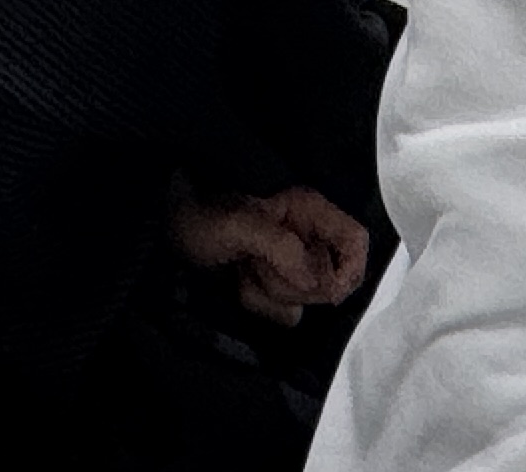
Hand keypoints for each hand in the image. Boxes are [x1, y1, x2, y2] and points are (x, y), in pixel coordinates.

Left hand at [172, 185, 371, 323]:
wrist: (168, 231)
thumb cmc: (203, 217)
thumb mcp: (238, 225)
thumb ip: (280, 247)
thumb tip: (313, 280)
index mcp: (309, 212)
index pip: (356, 241)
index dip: (350, 269)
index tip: (324, 289)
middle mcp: (307, 239)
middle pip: (331, 280)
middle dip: (291, 283)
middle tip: (256, 265)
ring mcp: (290, 266)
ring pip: (305, 301)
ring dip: (270, 294)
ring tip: (243, 271)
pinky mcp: (273, 289)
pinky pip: (284, 313)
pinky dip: (260, 304)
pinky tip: (239, 285)